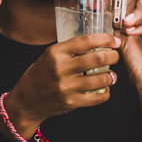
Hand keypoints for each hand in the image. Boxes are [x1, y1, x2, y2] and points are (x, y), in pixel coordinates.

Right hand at [5, 33, 120, 135]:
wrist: (27, 100)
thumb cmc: (41, 74)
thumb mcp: (50, 55)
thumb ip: (70, 49)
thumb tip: (97, 42)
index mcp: (56, 52)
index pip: (86, 40)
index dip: (105, 39)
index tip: (114, 40)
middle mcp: (61, 68)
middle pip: (98, 58)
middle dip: (113, 56)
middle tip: (115, 57)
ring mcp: (66, 87)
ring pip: (101, 79)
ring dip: (111, 76)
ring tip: (109, 75)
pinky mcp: (71, 102)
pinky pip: (97, 97)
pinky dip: (105, 92)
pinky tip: (103, 89)